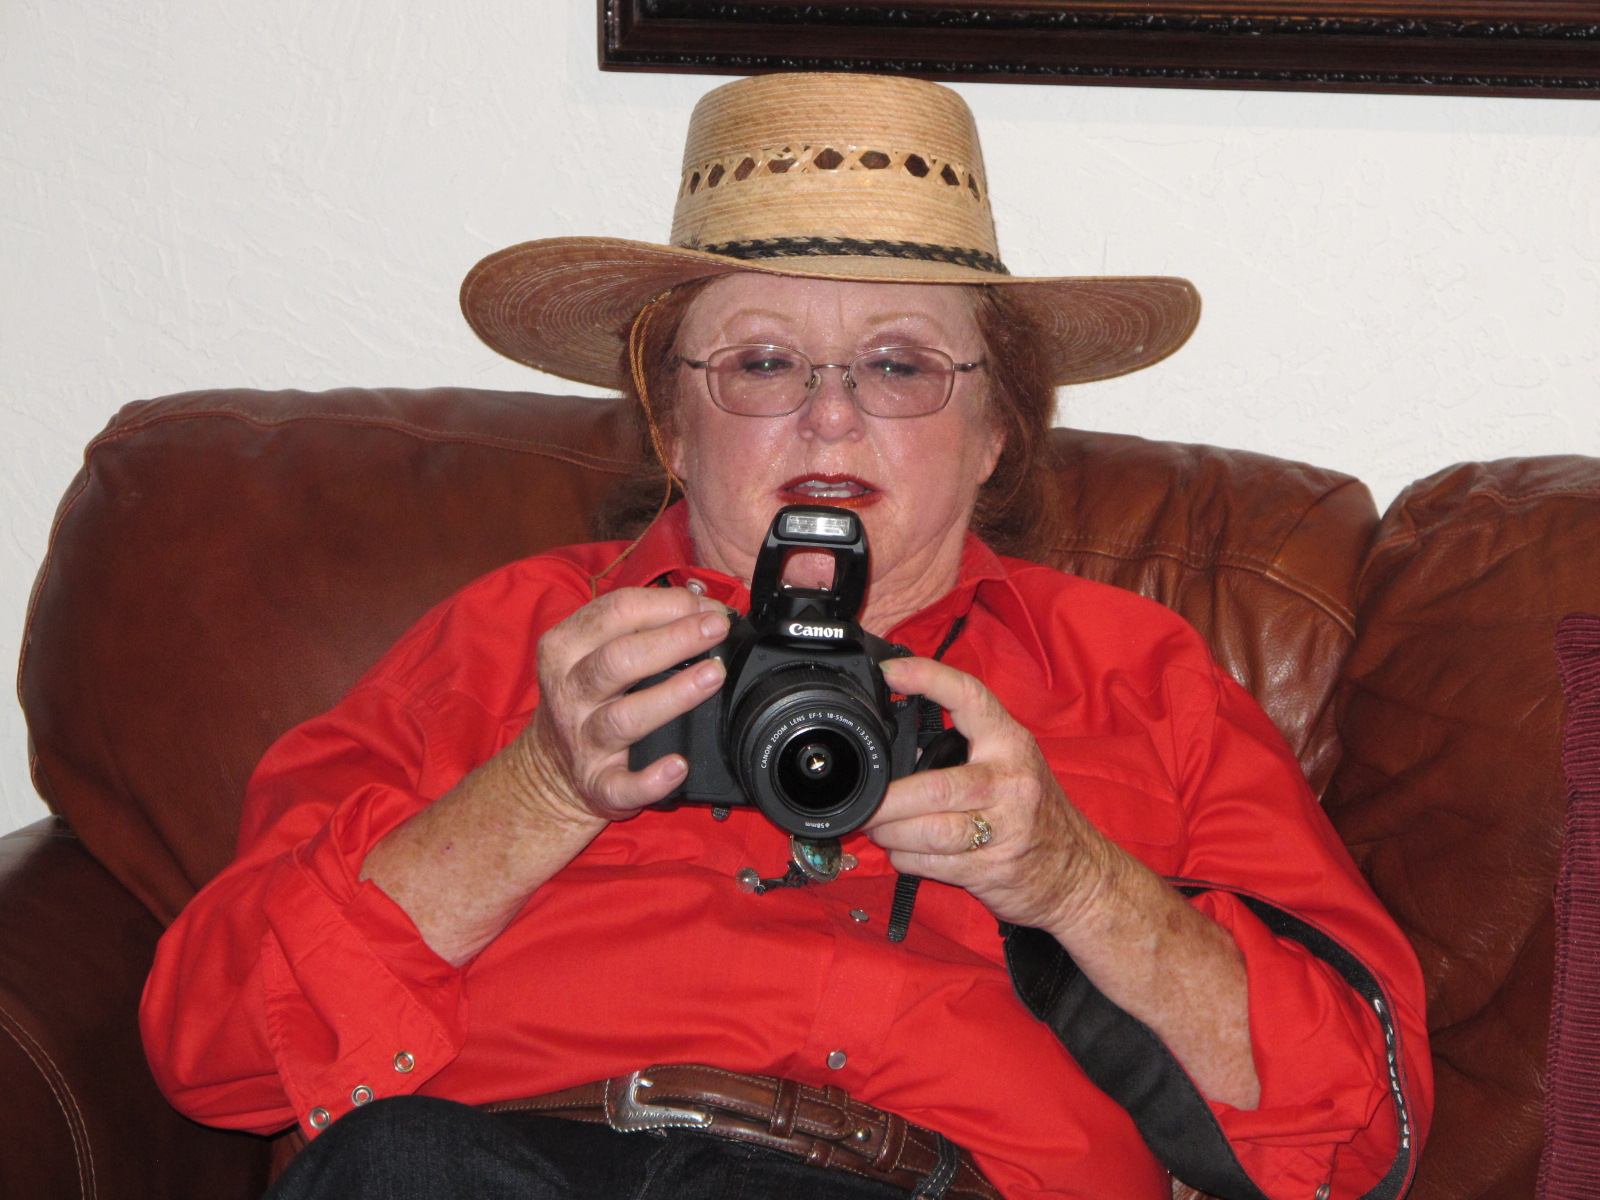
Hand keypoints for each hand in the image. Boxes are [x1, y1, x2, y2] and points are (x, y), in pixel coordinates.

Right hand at [511, 586, 731, 828]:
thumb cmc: (584, 695)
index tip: (708, 607)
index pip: (615, 612)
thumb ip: (638, 624)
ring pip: (625, 717)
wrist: (547, 768)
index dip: (668, 603)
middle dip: (674, 639)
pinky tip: (678, 766)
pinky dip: (651, 778)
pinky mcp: (597, 783)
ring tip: (712, 676)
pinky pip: (623, 785)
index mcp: (565, 648)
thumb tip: (703, 605)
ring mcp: (583, 740)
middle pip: (620, 659)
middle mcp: (570, 692)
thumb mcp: (592, 649)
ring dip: (673, 695)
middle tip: (717, 629)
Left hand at [867, 656, 1120, 934]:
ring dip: (892, 831)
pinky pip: (934, 862)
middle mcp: (1010, 782)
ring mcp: (1005, 829)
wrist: (1078, 872)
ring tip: (877, 827)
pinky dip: (906, 857)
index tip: (891, 671)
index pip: (970, 698)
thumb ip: (965, 748)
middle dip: (890, 799)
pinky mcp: (992, 868)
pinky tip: (902, 851)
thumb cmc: (1033, 810)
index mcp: (1010, 744)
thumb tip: (900, 744)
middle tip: (867, 800)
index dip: (929, 679)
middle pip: (937, 787)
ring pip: (931, 830)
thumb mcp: (1010, 765)